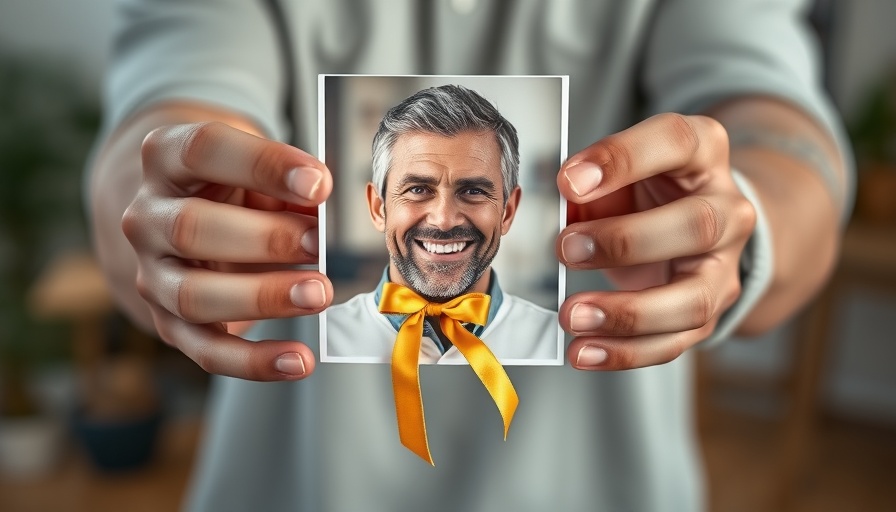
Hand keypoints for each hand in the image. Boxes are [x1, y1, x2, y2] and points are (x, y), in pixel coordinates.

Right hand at [121, 122, 332, 379]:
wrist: (185, 216)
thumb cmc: (236, 186)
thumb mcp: (260, 169)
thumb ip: (289, 184)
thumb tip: (324, 204)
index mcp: (166, 157)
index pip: (204, 150)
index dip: (264, 164)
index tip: (320, 183)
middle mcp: (147, 216)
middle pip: (190, 228)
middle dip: (263, 239)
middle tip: (317, 245)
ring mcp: (152, 274)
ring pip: (193, 296)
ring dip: (261, 298)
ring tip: (318, 295)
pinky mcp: (168, 322)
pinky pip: (206, 350)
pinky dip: (254, 361)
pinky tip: (299, 361)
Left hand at [556, 113, 755, 369]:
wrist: (689, 219)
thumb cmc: (641, 188)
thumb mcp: (618, 168)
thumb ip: (589, 181)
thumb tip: (557, 205)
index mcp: (703, 152)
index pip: (675, 142)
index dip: (622, 159)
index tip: (568, 181)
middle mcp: (727, 208)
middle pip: (697, 225)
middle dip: (626, 241)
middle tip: (565, 248)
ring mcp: (724, 266)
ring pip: (694, 298)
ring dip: (627, 312)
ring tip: (572, 316)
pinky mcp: (709, 312)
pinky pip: (674, 341)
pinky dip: (624, 352)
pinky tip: (583, 352)